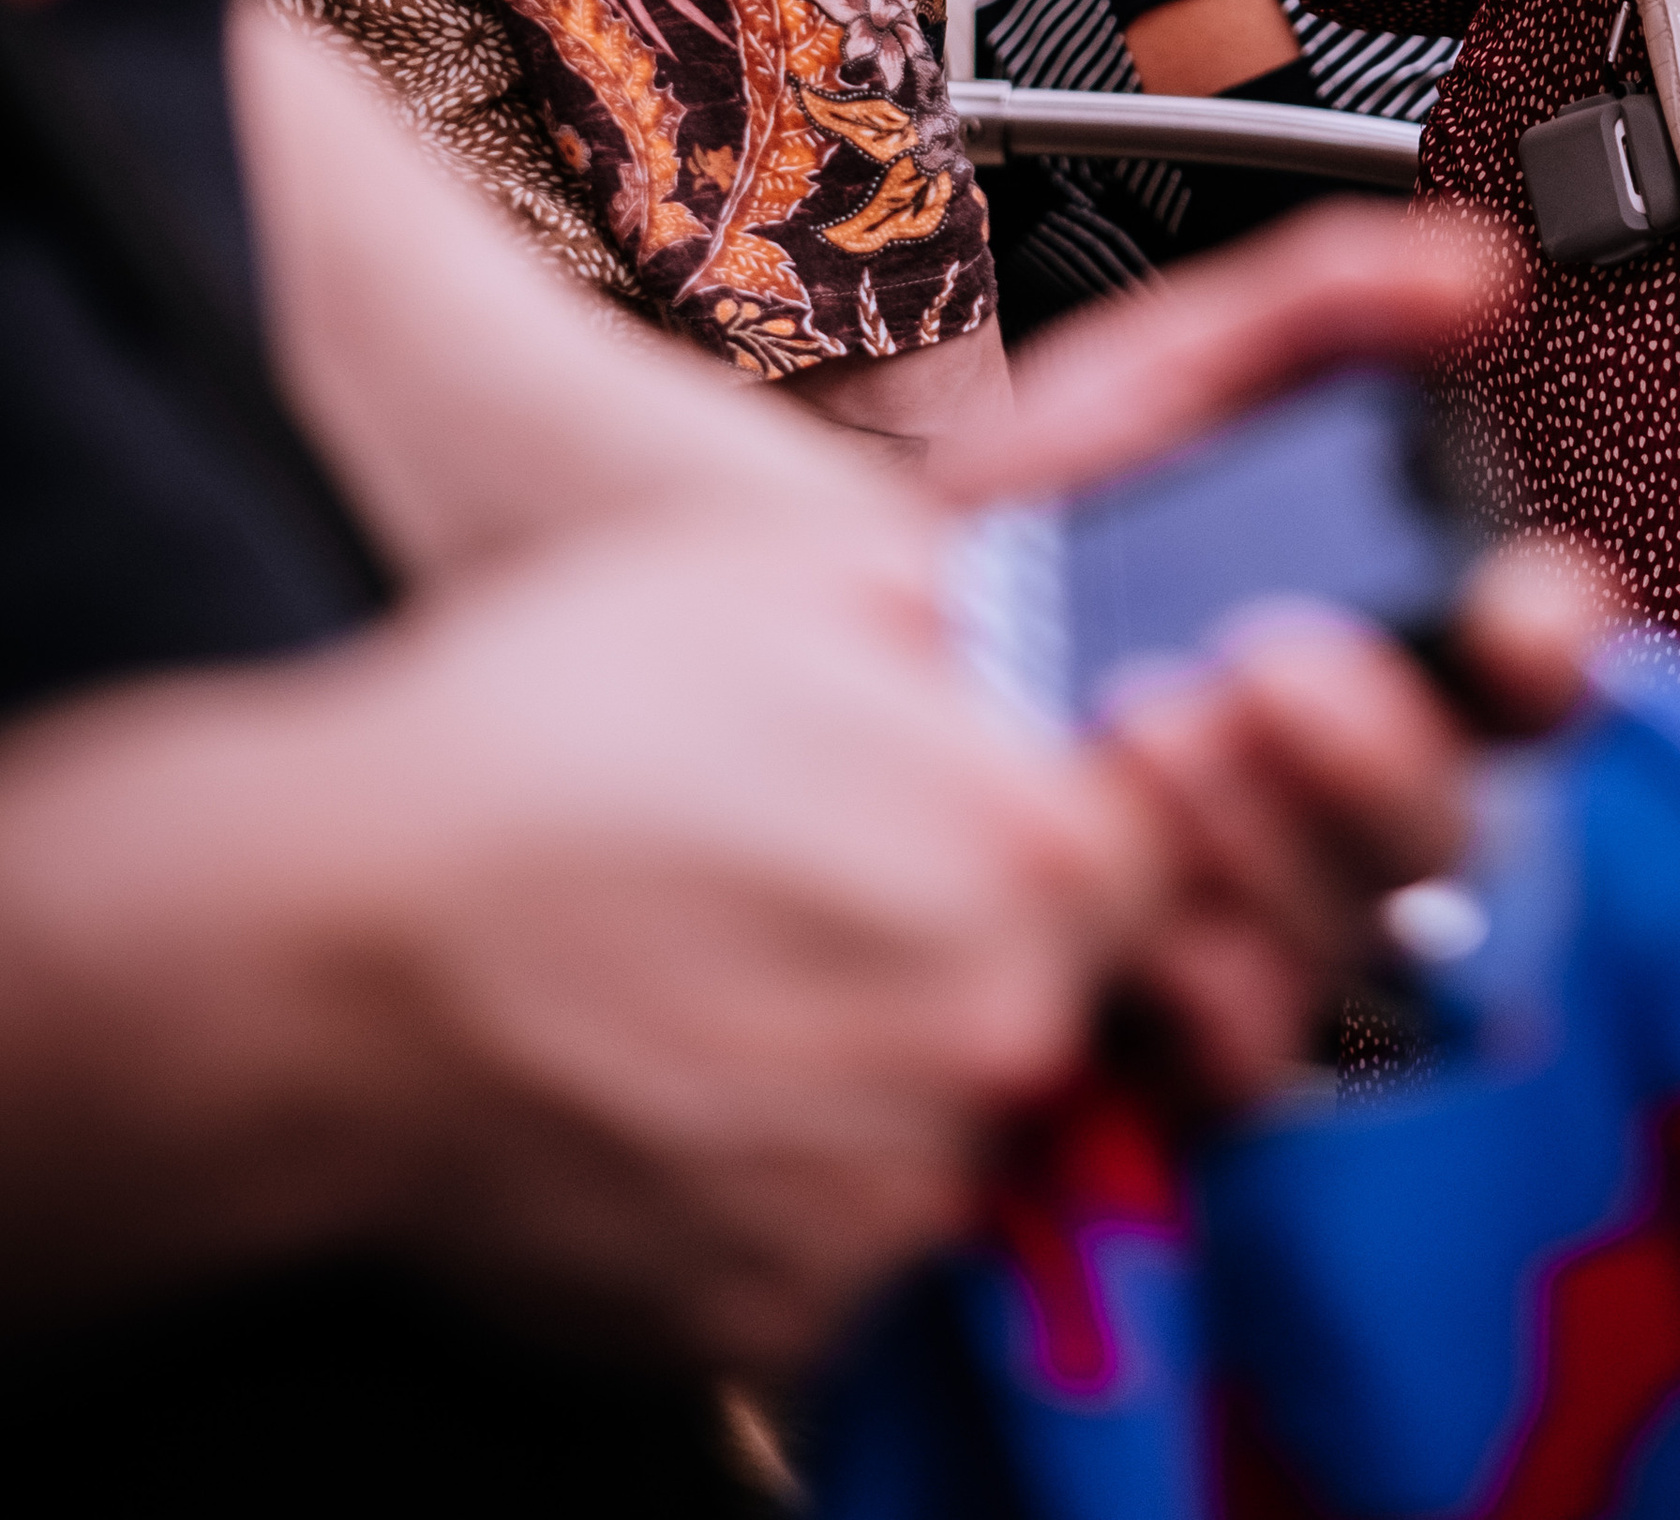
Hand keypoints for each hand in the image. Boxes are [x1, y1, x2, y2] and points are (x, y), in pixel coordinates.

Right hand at [0, 486, 1155, 1369]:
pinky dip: (785, 1175)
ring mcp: (889, 1199)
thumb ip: (973, 592)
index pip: (1171, 841)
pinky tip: (681, 1075)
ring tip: (727, 970)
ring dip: (884, 1062)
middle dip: (980, 931)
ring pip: (956, 1123)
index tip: (988, 789)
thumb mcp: (784, 560)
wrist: (313, 952)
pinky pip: (841, 1238)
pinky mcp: (779, 1314)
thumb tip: (1049, 614)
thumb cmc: (538, 729)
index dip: (1083, 802)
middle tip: (819, 879)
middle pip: (1072, 990)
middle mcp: (995, 1044)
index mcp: (1029, 852)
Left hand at [941, 208, 1597, 1111]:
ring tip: (1151, 727)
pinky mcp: (1160, 1054)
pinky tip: (1116, 906)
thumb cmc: (981, 561)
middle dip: (1384, 753)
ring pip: (1346, 940)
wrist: (785, 696)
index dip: (1549, 645)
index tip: (1525, 603)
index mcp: (1367, 654)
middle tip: (1276, 665)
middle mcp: (1329, 813)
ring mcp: (1253, 937)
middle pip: (1444, 829)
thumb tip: (1466, 271)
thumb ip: (1302, 320)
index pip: (1521, 676)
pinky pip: (1231, 1065)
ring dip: (1267, 843)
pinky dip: (1190, 989)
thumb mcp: (1132, 405)